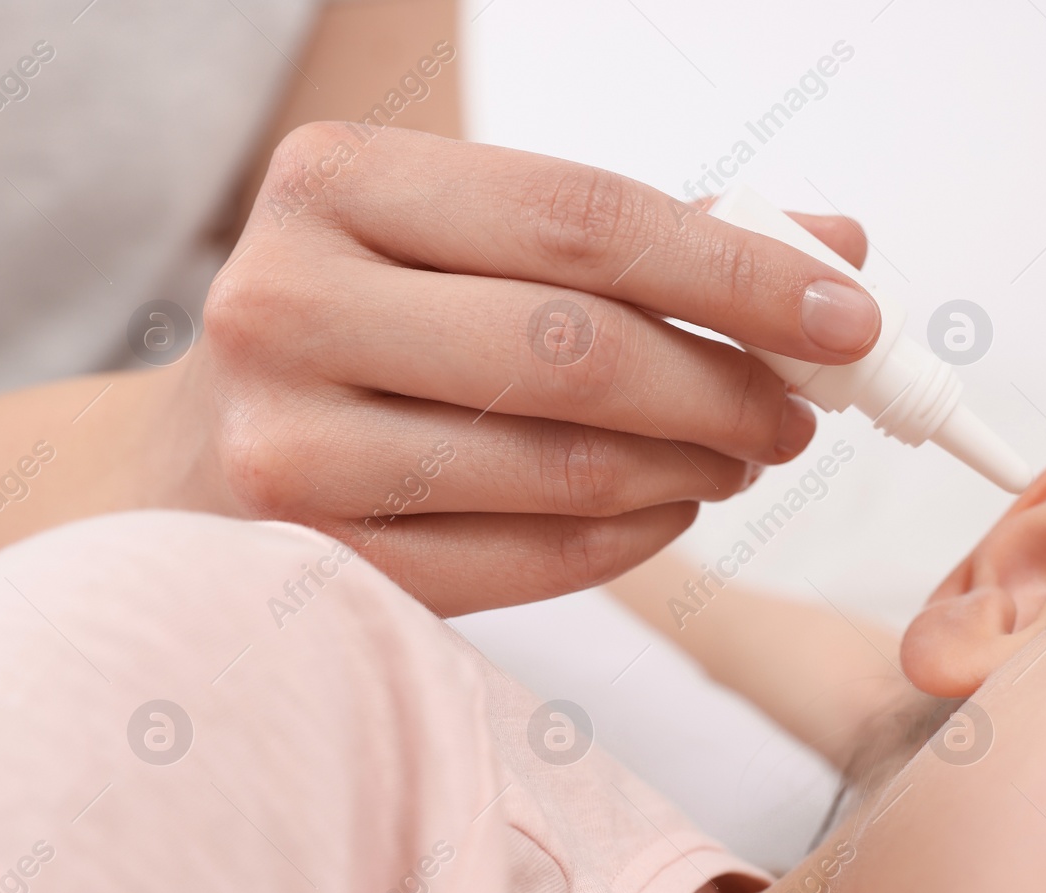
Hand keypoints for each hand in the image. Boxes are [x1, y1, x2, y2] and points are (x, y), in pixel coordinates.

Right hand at [157, 125, 875, 615]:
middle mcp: (287, 299)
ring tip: (741, 457)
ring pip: (559, 464)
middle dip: (727, 388)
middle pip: (577, 347)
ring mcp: (284, 441)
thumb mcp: (472, 250)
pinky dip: (629, 538)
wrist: (198, 457)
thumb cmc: (369, 333)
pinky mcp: (307, 559)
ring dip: (692, 468)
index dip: (736, 272)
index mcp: (337, 180)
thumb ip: (641, 245)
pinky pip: (521, 560)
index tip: (848, 314)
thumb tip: (833, 251)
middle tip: (801, 410)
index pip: (582, 218)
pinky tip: (668, 510)